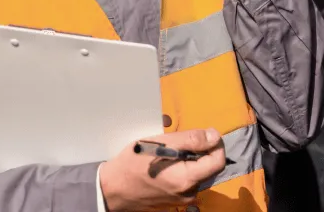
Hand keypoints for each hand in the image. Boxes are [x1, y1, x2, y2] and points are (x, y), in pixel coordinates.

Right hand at [99, 128, 224, 211]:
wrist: (115, 187)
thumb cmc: (135, 161)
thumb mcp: (161, 143)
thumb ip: (190, 140)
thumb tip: (214, 136)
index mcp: (188, 179)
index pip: (218, 161)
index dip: (216, 143)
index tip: (206, 132)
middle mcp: (189, 193)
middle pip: (209, 167)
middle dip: (201, 150)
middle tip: (181, 140)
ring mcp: (182, 199)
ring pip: (198, 174)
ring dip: (191, 159)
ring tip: (171, 150)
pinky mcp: (175, 201)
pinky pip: (187, 181)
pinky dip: (183, 169)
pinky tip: (167, 162)